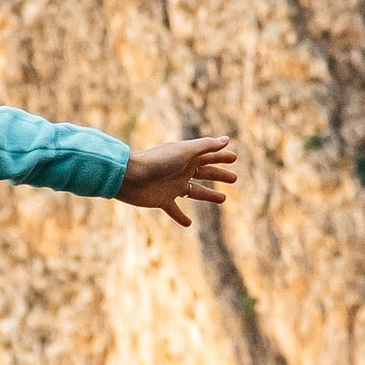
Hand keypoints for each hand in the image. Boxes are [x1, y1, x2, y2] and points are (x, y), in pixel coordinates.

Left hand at [118, 135, 235, 223]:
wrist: (130, 177)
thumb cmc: (157, 161)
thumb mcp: (185, 151)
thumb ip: (206, 146)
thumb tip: (227, 140)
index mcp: (186, 157)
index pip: (208, 156)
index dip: (221, 157)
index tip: (234, 158)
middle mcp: (180, 171)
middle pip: (204, 173)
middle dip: (219, 175)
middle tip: (234, 179)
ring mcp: (172, 186)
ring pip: (195, 191)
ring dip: (209, 195)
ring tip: (223, 199)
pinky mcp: (162, 200)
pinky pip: (174, 210)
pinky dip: (180, 217)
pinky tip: (188, 223)